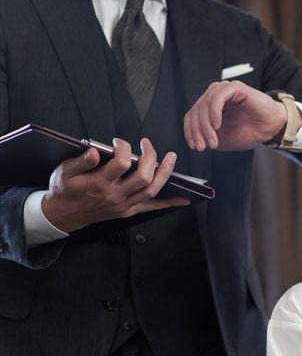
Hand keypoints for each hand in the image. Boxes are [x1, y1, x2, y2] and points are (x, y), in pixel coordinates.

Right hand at [41, 138, 188, 232]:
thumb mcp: (64, 172)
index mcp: (99, 183)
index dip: (124, 148)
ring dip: (165, 174)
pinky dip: (169, 203)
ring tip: (171, 159)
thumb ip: (81, 161)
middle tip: (148, 144)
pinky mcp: (129, 211)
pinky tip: (184, 199)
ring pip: (151, 190)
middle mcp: (115, 195)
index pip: (120, 164)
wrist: (63, 214)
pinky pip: (152, 207)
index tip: (119, 141)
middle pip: (142, 177)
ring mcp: (124, 205)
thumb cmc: (64, 190)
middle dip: (150, 158)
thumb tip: (96, 151)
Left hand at [183, 81, 297, 150]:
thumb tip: (195, 140)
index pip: (192, 116)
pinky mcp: (235, 88)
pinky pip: (218, 98)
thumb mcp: (224, 139)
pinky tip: (217, 125)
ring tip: (213, 140)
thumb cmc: (250, 131)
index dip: (190, 132)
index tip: (196, 147)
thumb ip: (208, 137)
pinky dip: (214, 113)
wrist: (272, 128)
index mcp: (209, 106)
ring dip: (206, 126)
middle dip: (199, 132)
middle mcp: (214, 95)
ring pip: (204, 105)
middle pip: (196, 111)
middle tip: (205, 146)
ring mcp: (224, 90)